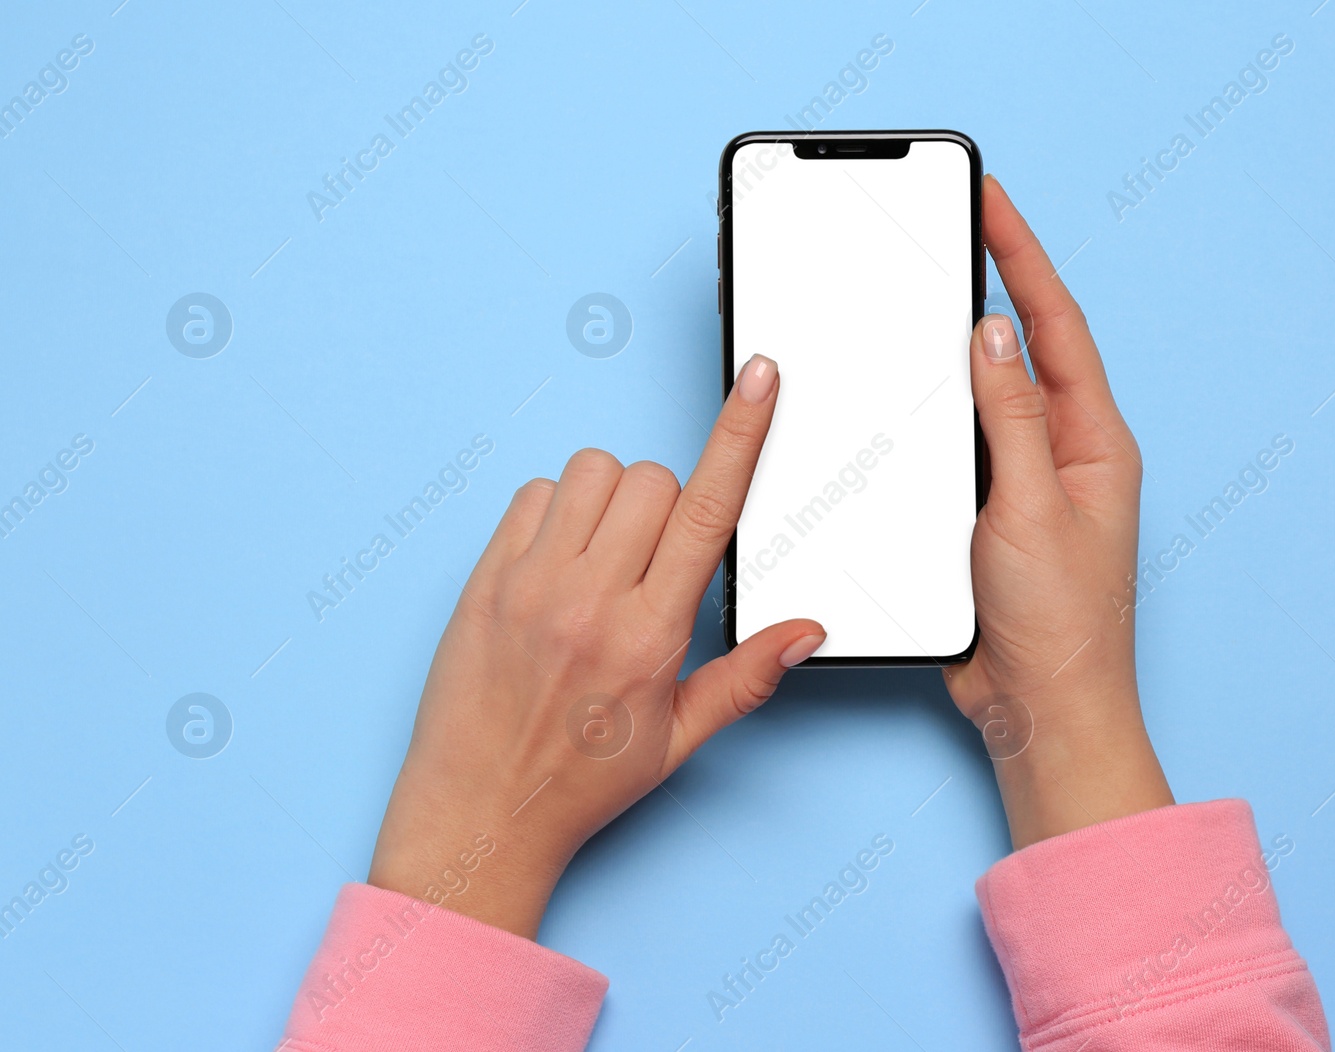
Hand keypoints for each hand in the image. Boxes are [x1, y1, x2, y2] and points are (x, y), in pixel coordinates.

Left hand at [368, 355, 824, 938]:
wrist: (481, 814)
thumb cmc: (580, 783)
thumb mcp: (680, 740)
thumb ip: (748, 677)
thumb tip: (806, 631)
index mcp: (650, 637)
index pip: (708, 512)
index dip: (740, 436)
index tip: (759, 380)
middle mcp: (591, 600)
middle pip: (653, 481)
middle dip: (669, 502)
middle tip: (653, 559)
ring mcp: (530, 585)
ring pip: (591, 472)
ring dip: (613, 495)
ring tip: (604, 552)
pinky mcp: (483, 580)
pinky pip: (531, 495)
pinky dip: (555, 509)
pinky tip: (558, 559)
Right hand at [946, 176, 1172, 849]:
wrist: (1041, 712)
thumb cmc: (1060, 627)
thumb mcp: (1033, 510)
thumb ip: (1011, 419)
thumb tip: (992, 335)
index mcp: (1093, 443)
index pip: (1054, 327)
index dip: (1021, 258)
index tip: (991, 203)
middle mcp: (1061, 454)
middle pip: (1022, 350)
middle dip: (991, 284)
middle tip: (955, 229)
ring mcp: (1021, 484)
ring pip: (983, 397)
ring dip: (954, 350)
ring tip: (925, 294)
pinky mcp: (984, 516)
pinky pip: (955, 447)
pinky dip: (930, 414)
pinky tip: (904, 398)